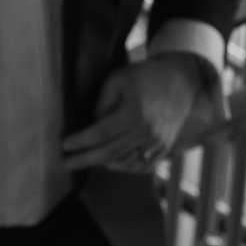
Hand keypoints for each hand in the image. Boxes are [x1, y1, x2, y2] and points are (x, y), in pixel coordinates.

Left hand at [62, 54, 208, 179]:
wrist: (181, 82)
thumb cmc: (144, 77)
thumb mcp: (117, 80)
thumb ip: (101, 104)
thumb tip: (92, 127)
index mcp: (134, 113)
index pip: (100, 134)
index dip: (80, 141)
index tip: (64, 145)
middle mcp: (147, 132)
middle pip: (109, 153)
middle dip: (85, 160)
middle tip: (67, 163)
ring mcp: (157, 143)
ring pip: (124, 163)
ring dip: (102, 164)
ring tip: (85, 161)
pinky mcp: (164, 148)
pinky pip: (141, 166)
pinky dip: (123, 168)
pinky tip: (109, 163)